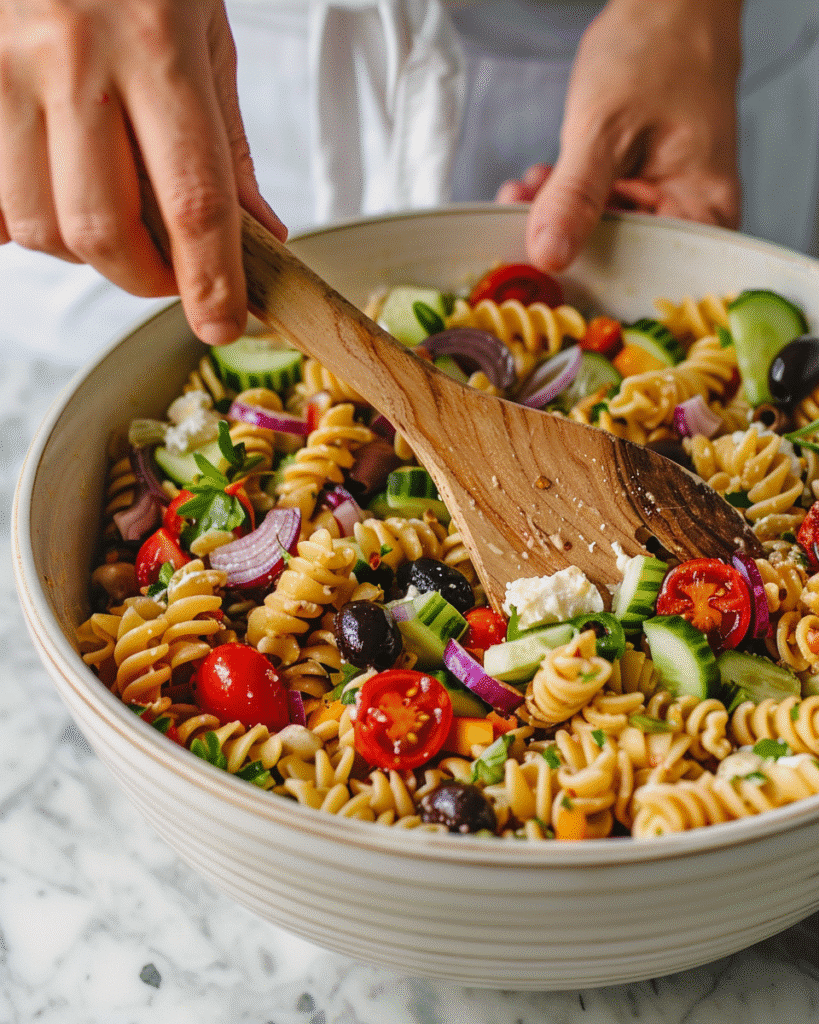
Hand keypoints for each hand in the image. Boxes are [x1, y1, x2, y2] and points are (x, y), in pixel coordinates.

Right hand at [0, 0, 286, 343]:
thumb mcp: (204, 32)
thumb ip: (226, 143)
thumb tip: (259, 233)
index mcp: (156, 45)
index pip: (193, 202)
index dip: (210, 281)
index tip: (223, 322)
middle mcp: (72, 58)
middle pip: (104, 231)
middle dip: (146, 277)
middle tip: (169, 270)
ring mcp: (2, 66)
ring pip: (37, 225)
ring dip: (82, 247)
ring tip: (108, 209)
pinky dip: (23, 217)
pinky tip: (53, 187)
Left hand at [497, 0, 742, 271]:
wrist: (668, 8)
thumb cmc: (659, 53)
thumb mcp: (605, 128)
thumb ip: (576, 196)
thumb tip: (549, 255)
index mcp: (703, 216)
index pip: (643, 278)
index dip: (586, 279)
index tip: (535, 269)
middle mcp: (688, 223)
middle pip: (617, 263)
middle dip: (562, 241)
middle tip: (519, 217)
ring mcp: (660, 209)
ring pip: (598, 239)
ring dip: (554, 219)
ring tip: (527, 190)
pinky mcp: (635, 197)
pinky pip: (594, 216)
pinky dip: (563, 202)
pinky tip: (541, 183)